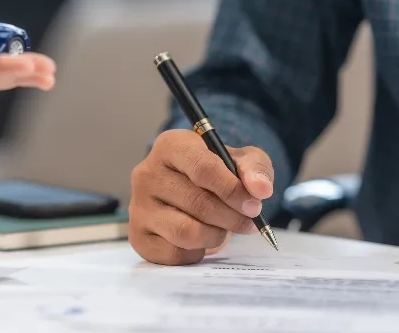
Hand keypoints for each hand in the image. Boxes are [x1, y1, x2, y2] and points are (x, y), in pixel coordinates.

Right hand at [128, 129, 272, 264]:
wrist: (195, 190)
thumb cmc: (218, 172)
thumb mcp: (241, 161)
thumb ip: (255, 169)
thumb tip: (260, 190)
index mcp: (171, 145)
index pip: (202, 168)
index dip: (233, 190)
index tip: (254, 205)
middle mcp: (147, 173)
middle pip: (197, 203)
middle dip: (231, 217)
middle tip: (248, 222)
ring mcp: (138, 206)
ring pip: (186, 231)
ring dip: (215, 236)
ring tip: (222, 229)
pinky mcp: (138, 235)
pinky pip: (174, 254)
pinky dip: (197, 252)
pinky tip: (200, 239)